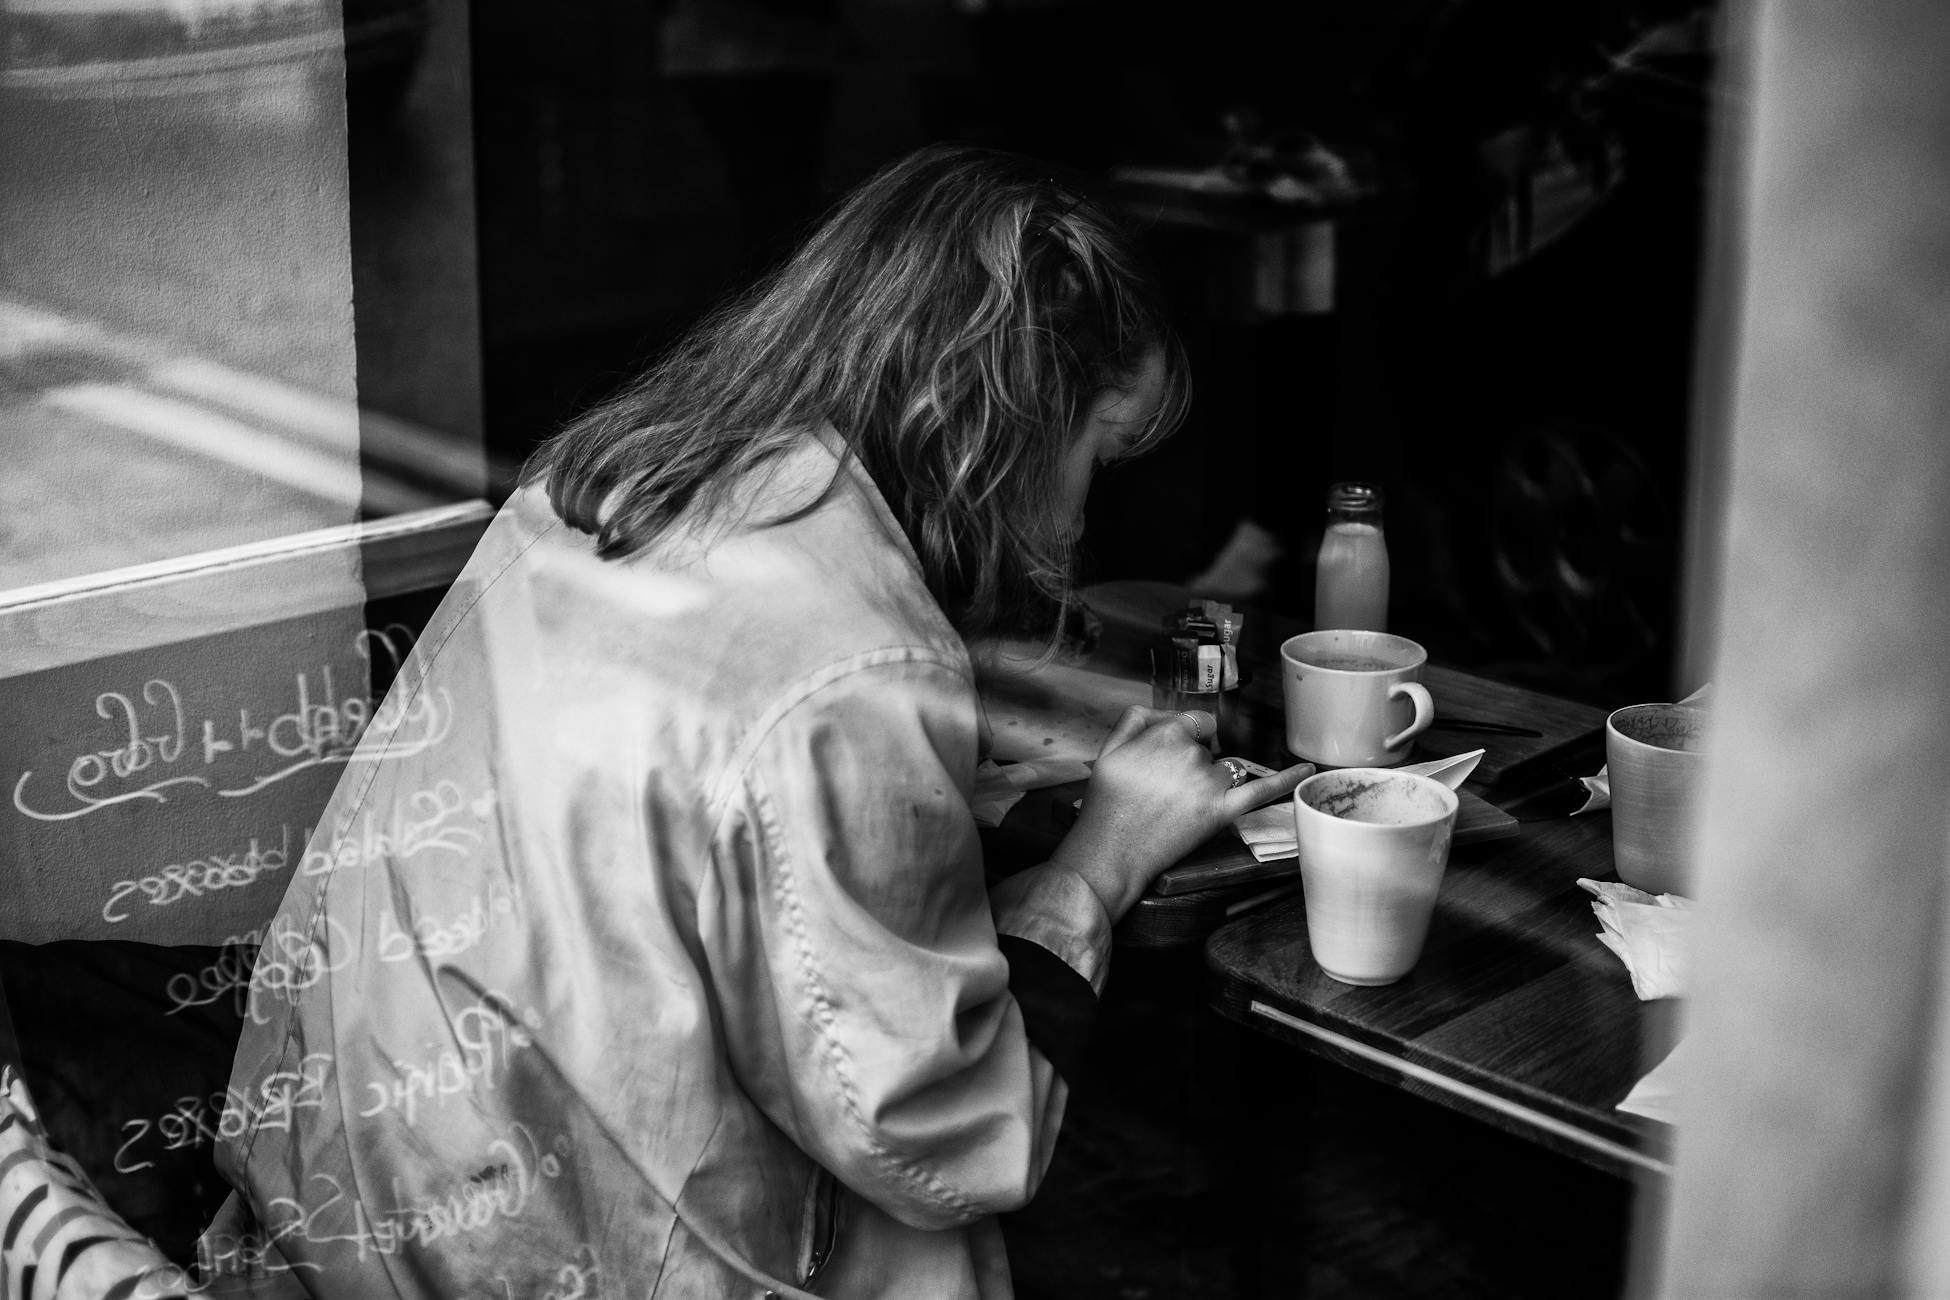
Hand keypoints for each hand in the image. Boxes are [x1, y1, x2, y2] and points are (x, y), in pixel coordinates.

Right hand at [1049, 706, 1311, 920]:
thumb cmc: (1106, 803)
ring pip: (1224, 770)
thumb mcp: (1108, 748)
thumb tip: (1167, 712)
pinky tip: (1307, 769)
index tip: (1166, 761)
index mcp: (1166, 734)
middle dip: (1191, 764)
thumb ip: (1137, 718)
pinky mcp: (1221, 812)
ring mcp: (1210, 785)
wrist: (1110, 853)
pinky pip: (1261, 790)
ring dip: (1209, 782)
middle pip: (1208, 749)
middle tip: (1160, 792)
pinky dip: (1286, 779)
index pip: (1195, 724)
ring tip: (1176, 807)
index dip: (1182, 740)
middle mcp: (1193, 755)